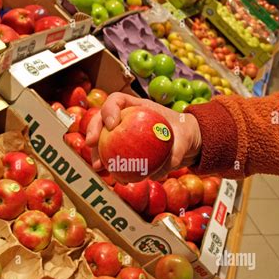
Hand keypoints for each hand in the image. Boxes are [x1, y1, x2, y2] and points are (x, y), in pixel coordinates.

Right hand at [85, 92, 202, 179]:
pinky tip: (112, 177)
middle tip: (91, 144)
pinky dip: (111, 166)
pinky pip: (114, 156)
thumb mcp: (185, 139)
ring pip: (103, 139)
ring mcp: (124, 134)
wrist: (186, 144)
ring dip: (96, 152)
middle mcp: (127, 118)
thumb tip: (166, 166)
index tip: (112, 125)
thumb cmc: (185, 133)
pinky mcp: (126, 149)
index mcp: (138, 107)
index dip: (109, 109)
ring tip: (98, 167)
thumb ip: (177, 150)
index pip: (117, 100)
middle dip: (93, 130)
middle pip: (102, 119)